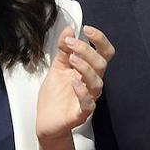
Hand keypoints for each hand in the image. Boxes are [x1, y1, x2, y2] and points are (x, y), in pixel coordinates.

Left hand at [35, 26, 111, 140]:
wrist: (46, 121)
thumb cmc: (55, 95)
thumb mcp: (57, 68)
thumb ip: (63, 50)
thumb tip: (69, 28)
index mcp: (88, 71)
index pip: (104, 53)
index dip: (100, 39)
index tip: (86, 28)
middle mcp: (91, 83)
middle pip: (102, 64)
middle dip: (87, 50)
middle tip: (70, 43)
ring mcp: (88, 98)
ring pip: (97, 82)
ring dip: (85, 67)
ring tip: (71, 59)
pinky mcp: (81, 114)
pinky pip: (88, 104)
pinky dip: (82, 92)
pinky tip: (73, 82)